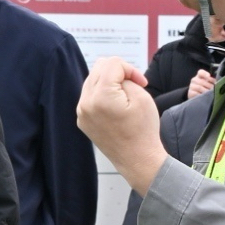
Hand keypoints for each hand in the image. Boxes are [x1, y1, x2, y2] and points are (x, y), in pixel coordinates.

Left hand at [77, 56, 169, 193]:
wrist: (138, 160)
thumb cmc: (143, 131)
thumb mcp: (141, 96)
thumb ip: (125, 78)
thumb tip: (115, 75)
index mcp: (101, 96)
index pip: (112, 63)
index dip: (130, 69)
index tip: (142, 83)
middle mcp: (85, 103)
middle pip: (99, 68)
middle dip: (118, 72)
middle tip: (134, 85)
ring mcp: (81, 112)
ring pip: (92, 80)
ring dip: (109, 82)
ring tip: (125, 96)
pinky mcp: (82, 120)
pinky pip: (89, 96)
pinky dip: (102, 94)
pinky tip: (116, 106)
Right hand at [186, 68, 214, 97]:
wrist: (196, 95)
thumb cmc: (204, 88)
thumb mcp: (208, 83)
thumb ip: (212, 81)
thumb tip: (217, 83)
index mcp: (199, 76)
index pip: (201, 72)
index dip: (205, 74)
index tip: (208, 76)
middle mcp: (194, 80)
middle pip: (202, 81)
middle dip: (209, 85)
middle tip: (214, 89)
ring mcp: (191, 86)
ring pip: (199, 87)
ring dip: (206, 91)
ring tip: (210, 93)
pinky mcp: (190, 93)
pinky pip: (196, 93)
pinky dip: (201, 95)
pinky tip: (205, 96)